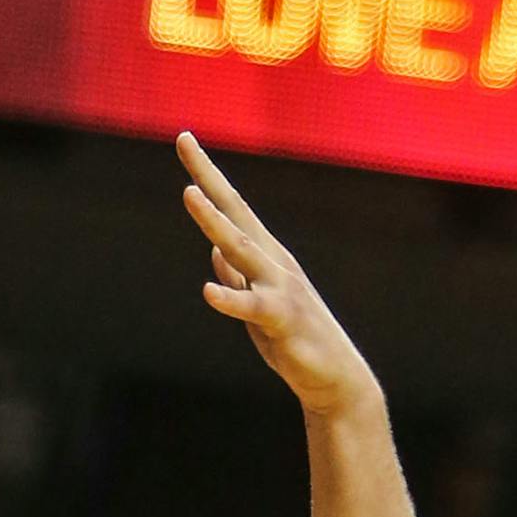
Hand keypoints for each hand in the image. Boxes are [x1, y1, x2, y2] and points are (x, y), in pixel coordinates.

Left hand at [178, 133, 378, 414]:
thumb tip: (215, 248)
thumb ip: (237, 274)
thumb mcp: (256, 302)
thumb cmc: (292, 339)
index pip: (231, 207)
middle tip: (185, 140)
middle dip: (208, 177)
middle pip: (235, 212)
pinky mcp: (282, 320)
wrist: (331, 378)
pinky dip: (231, 298)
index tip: (185, 138)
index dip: (206, 174)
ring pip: (241, 249)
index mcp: (263, 255)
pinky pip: (253, 307)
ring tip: (190, 195)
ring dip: (215, 222)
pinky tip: (209, 291)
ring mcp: (279, 287)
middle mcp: (272, 262)